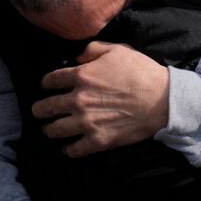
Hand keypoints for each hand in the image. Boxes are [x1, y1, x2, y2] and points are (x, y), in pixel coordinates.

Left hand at [31, 42, 168, 156]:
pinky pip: (74, 149)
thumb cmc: (141, 72)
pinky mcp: (98, 140)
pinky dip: (68, 150)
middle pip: (46, 107)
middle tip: (38, 111)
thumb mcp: (117, 50)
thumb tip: (77, 57)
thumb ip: (93, 50)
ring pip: (55, 130)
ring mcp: (87, 122)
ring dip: (49, 130)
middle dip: (39, 109)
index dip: (46, 83)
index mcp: (82, 76)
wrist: (162, 100)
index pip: (51, 80)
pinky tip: (67, 149)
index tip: (45, 86)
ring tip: (49, 130)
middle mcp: (78, 100)